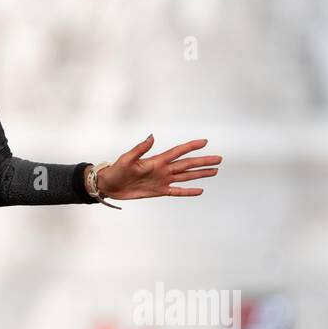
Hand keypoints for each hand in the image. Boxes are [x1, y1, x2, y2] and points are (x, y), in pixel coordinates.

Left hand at [95, 135, 220, 201]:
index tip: (204, 141)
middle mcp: (163, 169)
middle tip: (219, 159)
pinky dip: (188, 191)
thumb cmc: (116, 170)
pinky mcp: (159, 191)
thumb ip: (140, 149)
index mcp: (156, 160)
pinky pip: (177, 191)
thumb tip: (152, 137)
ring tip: (215, 171)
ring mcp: (162, 180)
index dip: (191, 147)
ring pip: (186, 176)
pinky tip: (200, 190)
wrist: (109, 185)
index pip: (178, 152)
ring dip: (200, 174)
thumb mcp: (127, 159)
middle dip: (203, 161)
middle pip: (187, 164)